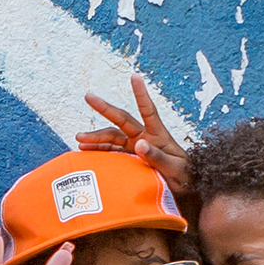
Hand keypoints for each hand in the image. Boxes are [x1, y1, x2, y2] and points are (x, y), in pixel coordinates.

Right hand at [75, 73, 190, 193]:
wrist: (183, 187)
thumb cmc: (184, 175)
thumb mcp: (175, 167)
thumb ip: (157, 156)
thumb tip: (139, 143)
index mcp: (157, 134)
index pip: (148, 110)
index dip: (141, 94)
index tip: (135, 77)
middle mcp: (143, 136)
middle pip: (120, 120)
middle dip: (104, 108)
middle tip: (88, 96)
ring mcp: (134, 147)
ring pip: (111, 137)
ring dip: (95, 137)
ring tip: (79, 139)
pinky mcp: (128, 159)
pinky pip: (110, 152)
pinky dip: (97, 150)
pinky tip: (85, 150)